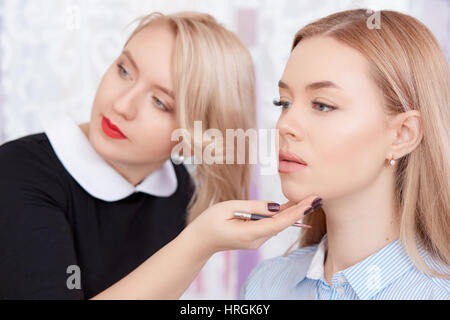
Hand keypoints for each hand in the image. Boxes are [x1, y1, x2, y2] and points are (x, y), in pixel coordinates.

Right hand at [184, 195, 320, 256]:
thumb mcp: (229, 208)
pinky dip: (282, 215)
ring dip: (293, 211)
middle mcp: (257, 240)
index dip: (296, 212)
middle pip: (282, 223)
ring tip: (310, 198)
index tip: (310, 202)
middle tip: (317, 197)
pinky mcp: (255, 237)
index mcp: (249, 233)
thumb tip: (276, 206)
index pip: (279, 223)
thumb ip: (253, 207)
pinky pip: (272, 225)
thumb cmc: (209, 222)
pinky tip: (293, 205)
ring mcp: (256, 240)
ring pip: (278, 224)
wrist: (200, 241)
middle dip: (300, 210)